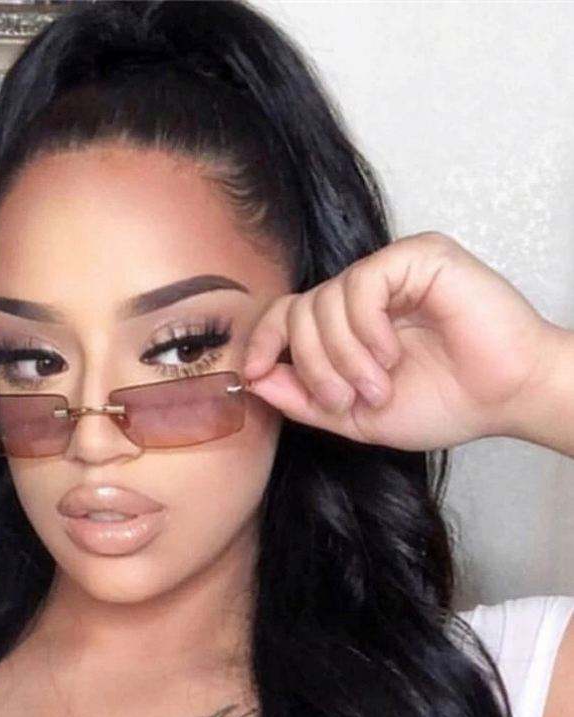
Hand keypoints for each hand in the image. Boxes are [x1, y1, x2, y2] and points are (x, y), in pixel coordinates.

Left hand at [243, 231, 561, 450]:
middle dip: (313, 364)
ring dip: (343, 356)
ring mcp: (390, 271)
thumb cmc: (442, 403)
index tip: (253, 373)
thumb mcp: (354, 416)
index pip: (287, 314)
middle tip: (345, 399)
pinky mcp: (417, 257)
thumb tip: (253, 379)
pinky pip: (361, 282)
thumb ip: (303, 398)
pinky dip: (366, 327)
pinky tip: (391, 353)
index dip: (263, 340)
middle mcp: (363, 293)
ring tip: (379, 385)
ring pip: (326, 300)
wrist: (505, 398)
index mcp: (347, 325)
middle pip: (299, 310)